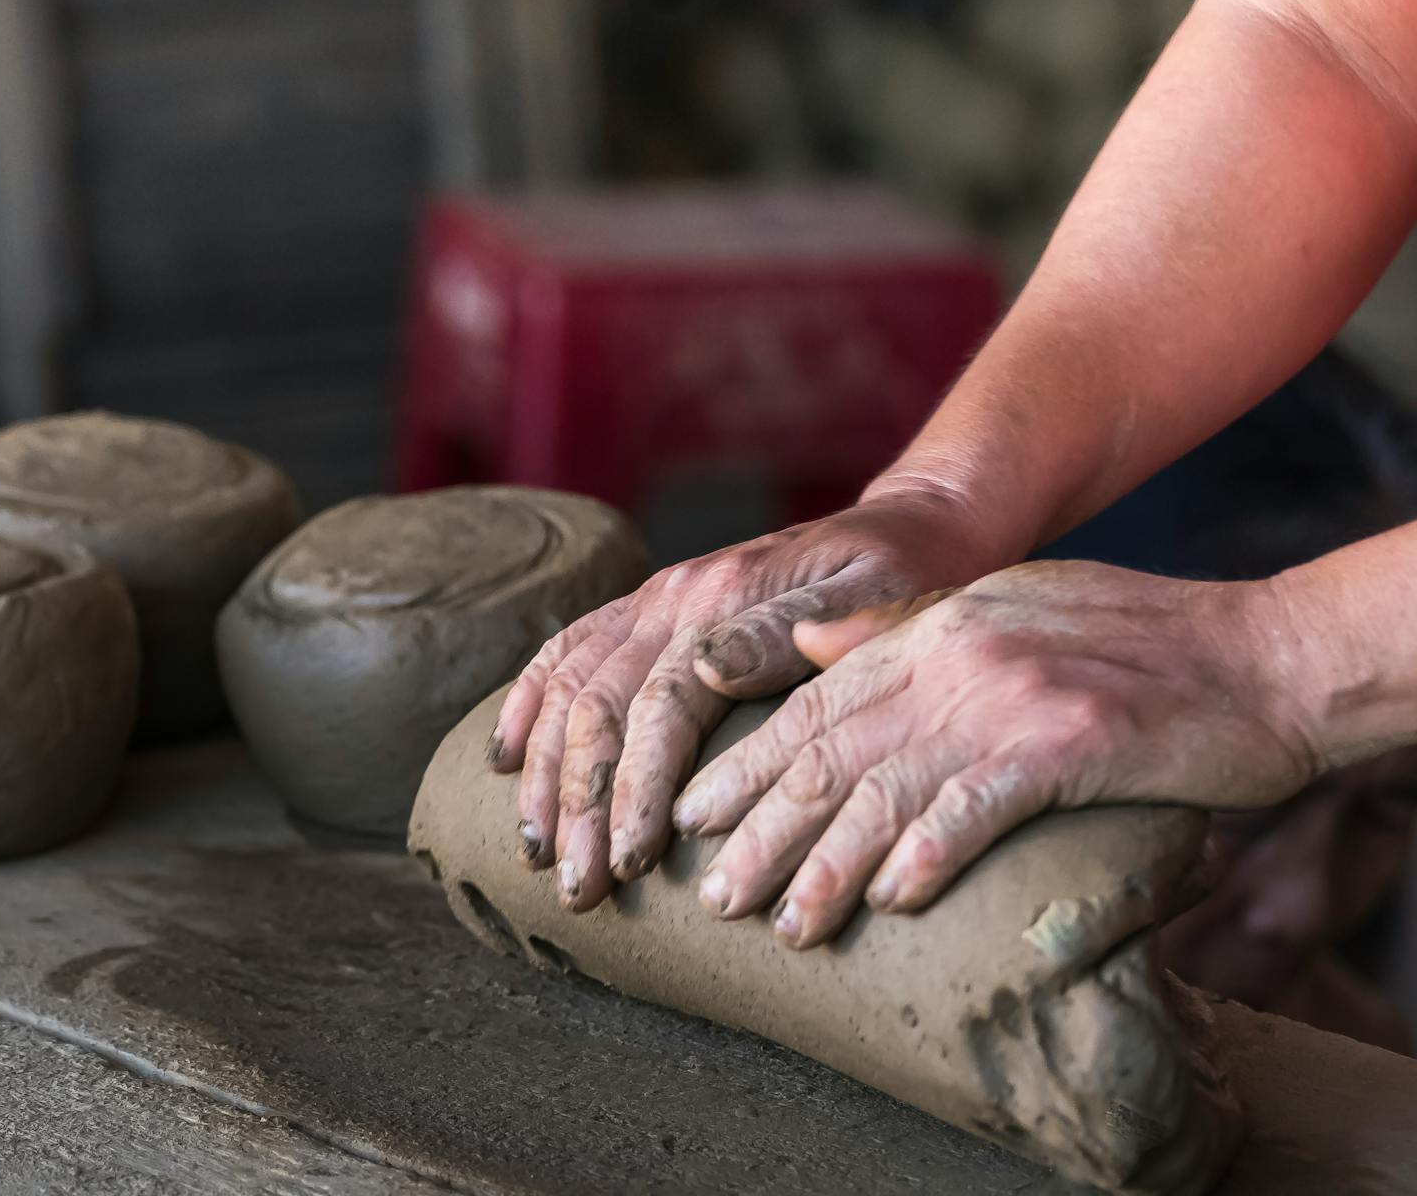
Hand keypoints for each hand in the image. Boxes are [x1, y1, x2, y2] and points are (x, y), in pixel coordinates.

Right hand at [484, 490, 992, 912]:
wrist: (911, 525)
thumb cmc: (910, 577)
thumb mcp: (883, 595)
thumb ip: (795, 630)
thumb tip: (707, 669)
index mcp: (725, 598)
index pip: (660, 707)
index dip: (637, 790)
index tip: (630, 866)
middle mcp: (674, 595)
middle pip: (600, 707)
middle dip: (581, 806)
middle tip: (578, 890)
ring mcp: (651, 598)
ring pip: (569, 688)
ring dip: (546, 776)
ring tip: (539, 855)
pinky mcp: (645, 607)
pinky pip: (564, 651)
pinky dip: (526, 706)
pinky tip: (504, 761)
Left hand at [676, 560, 1323, 947]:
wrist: (1264, 655)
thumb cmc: (1136, 641)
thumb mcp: (1005, 608)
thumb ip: (902, 627)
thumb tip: (805, 644)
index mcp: (932, 626)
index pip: (812, 703)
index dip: (746, 766)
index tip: (693, 820)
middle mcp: (955, 655)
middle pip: (829, 752)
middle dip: (761, 829)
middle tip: (713, 895)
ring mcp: (1008, 697)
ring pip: (884, 790)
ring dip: (828, 866)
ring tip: (787, 925)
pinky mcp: (1068, 742)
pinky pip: (973, 807)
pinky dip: (925, 855)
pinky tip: (890, 901)